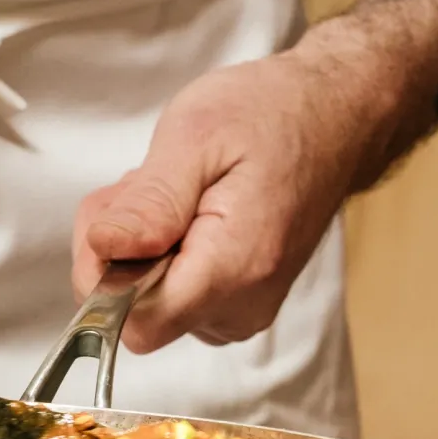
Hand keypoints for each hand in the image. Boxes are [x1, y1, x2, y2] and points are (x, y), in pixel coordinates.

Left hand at [73, 34, 391, 350]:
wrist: (333, 116)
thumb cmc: (271, 115)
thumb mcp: (196, 136)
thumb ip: (150, 202)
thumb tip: (105, 249)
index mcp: (234, 270)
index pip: (134, 323)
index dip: (103, 276)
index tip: (115, 221)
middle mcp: (242, 306)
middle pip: (135, 314)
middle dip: (119, 252)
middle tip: (147, 186)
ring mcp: (243, 309)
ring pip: (149, 304)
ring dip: (139, 247)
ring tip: (177, 191)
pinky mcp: (239, 302)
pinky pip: (173, 294)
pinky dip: (161, 253)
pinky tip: (187, 210)